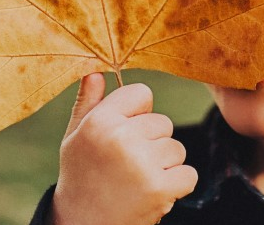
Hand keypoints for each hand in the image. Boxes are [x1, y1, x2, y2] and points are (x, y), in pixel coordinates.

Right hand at [49, 73, 197, 224]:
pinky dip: (176, 185)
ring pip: (176, 148)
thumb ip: (88, 103)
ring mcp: (141, 164)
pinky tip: (153, 193)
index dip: (137, 113)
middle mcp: (120, 138)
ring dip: (164, 165)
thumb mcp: (75, 137)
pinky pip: (188, 174)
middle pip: (162, 122)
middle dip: (151, 142)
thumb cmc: (80, 175)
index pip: (142, 93)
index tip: (124, 132)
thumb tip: (97, 71)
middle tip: (127, 165)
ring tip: (137, 180)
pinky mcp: (159, 188)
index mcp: (99, 121)